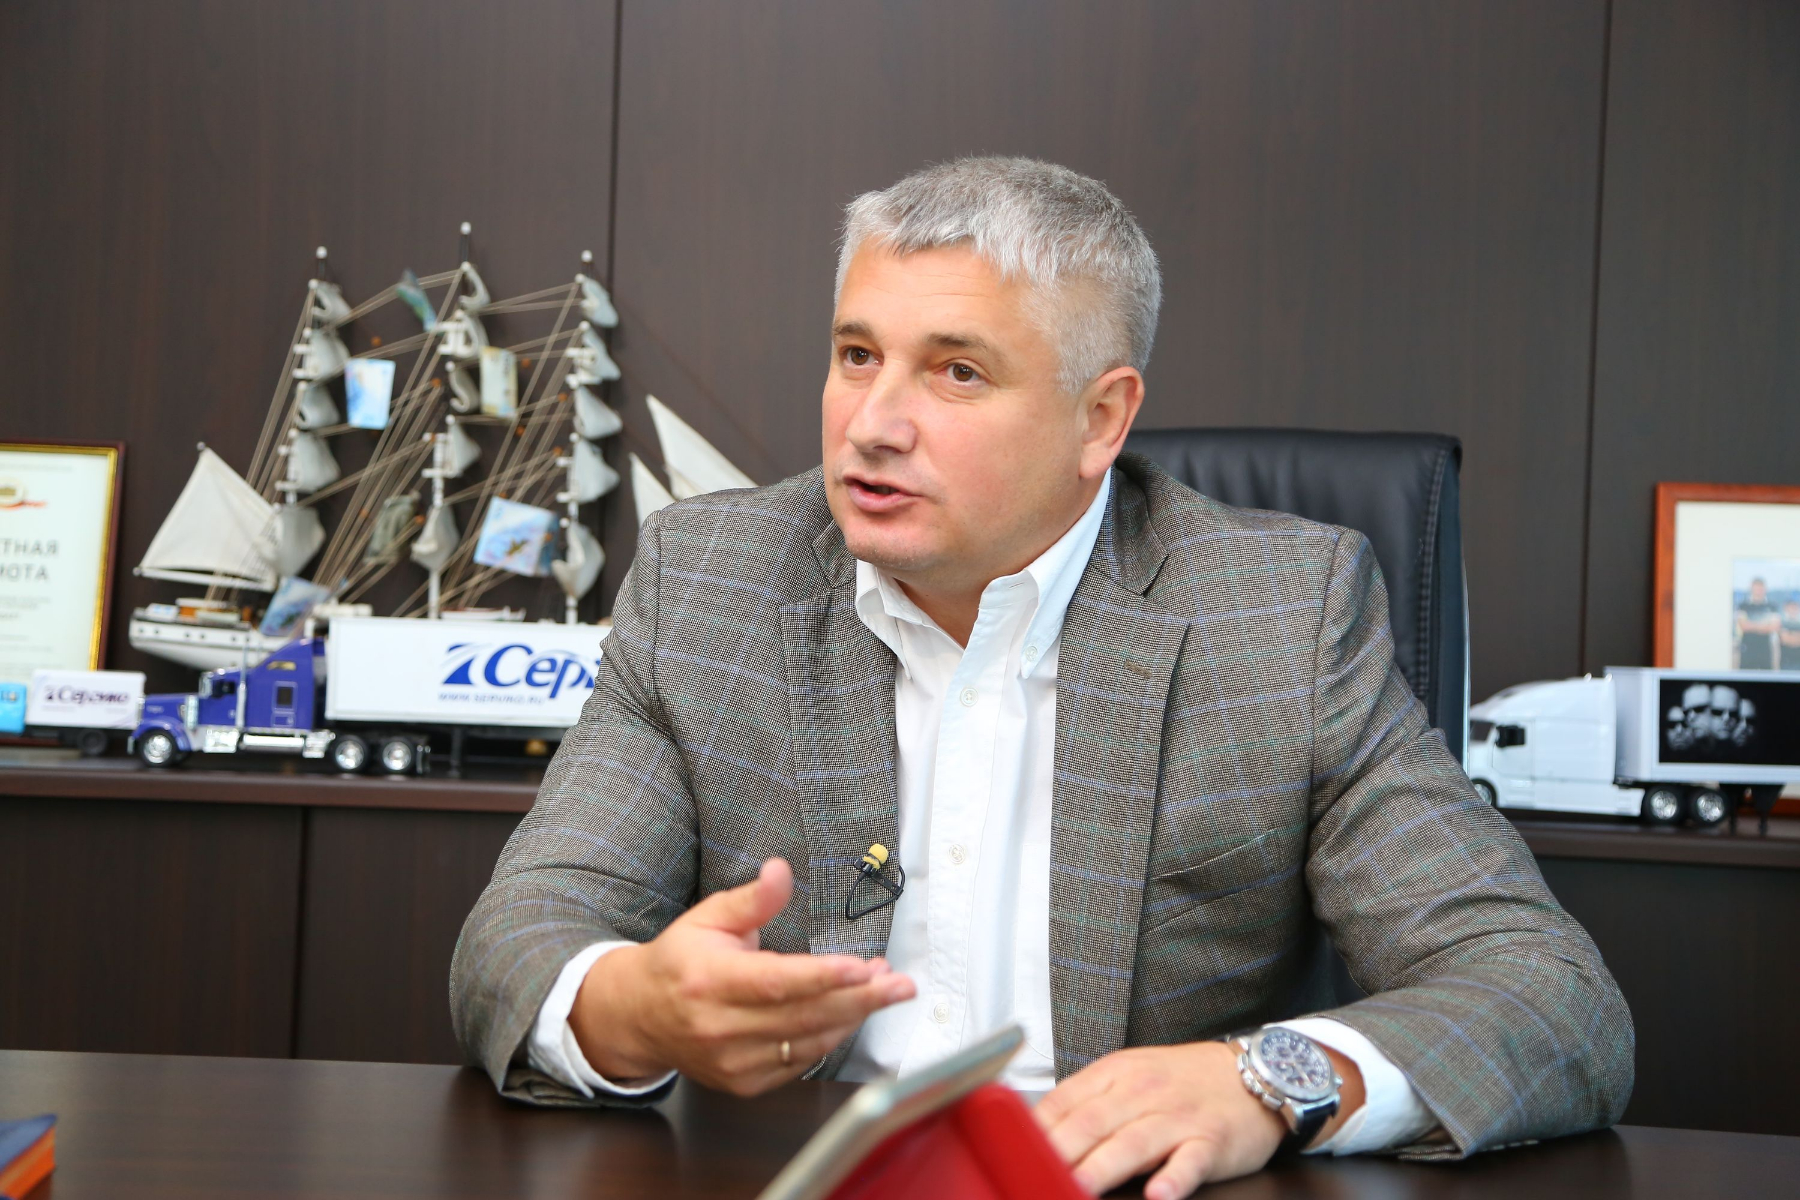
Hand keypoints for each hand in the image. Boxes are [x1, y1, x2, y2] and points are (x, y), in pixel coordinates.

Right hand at [569, 858, 914, 1095]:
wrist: (638, 1017)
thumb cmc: (678, 962)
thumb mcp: (707, 917)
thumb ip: (751, 899)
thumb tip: (781, 870)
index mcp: (709, 981)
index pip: (775, 982)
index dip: (823, 977)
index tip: (863, 967)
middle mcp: (720, 1027)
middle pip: (803, 1016)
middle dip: (860, 999)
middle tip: (900, 983)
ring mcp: (733, 1061)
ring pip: (808, 1042)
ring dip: (853, 1015)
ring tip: (885, 988)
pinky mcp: (744, 1082)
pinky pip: (801, 1062)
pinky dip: (831, 1036)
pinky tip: (851, 1012)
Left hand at [1035, 1040, 1363, 1198]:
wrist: (1256, 1073)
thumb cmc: (1185, 1080)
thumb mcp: (1131, 1075)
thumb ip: (1089, 1100)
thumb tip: (1038, 1131)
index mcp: (1116, 1073)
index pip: (1065, 1101)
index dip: (1035, 1131)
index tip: (1011, 1155)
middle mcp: (1143, 1091)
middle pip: (1091, 1124)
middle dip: (1058, 1154)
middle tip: (1032, 1180)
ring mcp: (1178, 1117)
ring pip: (1132, 1143)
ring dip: (1101, 1169)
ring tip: (1078, 1189)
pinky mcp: (1211, 1141)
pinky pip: (1189, 1161)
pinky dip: (1173, 1178)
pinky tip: (1158, 1194)